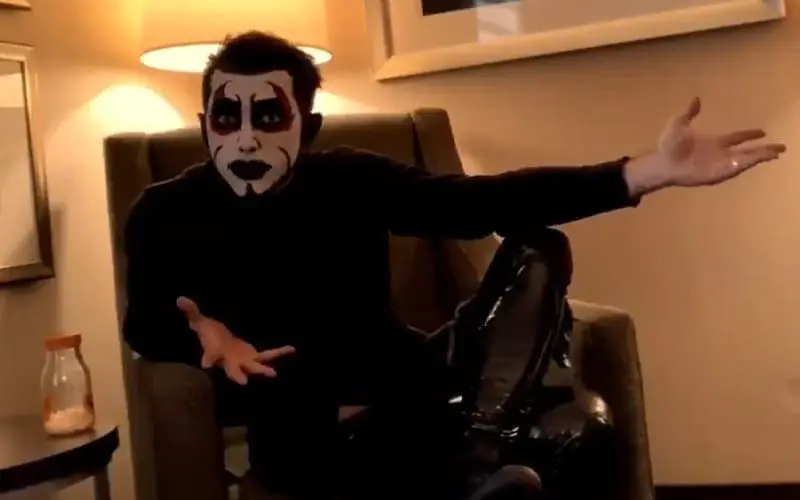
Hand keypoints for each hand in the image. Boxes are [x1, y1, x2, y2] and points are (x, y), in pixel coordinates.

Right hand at [176, 296, 295, 384]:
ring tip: (272, 374)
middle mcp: (229, 361)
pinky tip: (291, 349)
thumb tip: (180, 298)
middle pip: (232, 370)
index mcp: (214, 352)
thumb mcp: (199, 320)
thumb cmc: (208, 332)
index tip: (206, 364)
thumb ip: (192, 311)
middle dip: (236, 375)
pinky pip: (268, 356)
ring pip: (253, 367)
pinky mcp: (254, 358)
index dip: (208, 359)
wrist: (219, 342)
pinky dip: (279, 353)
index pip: (209, 356)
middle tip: (241, 383)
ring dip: (262, 370)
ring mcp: (243, 362)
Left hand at [625, 97, 785, 195]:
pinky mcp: (717, 173)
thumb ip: (689, 113)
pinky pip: (736, 169)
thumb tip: (696, 99)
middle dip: (764, 150)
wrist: (662, 162)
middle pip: (747, 151)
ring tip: (776, 153)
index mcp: (714, 142)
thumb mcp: (679, 123)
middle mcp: (720, 153)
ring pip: (745, 160)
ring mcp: (719, 164)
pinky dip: (748, 164)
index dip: (749, 134)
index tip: (762, 132)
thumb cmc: (668, 145)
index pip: (736, 138)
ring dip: (760, 157)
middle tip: (781, 148)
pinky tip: (758, 160)